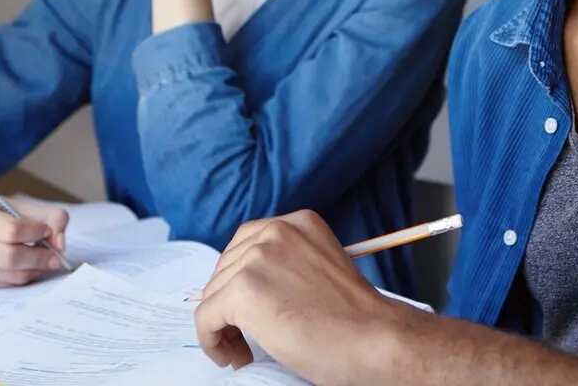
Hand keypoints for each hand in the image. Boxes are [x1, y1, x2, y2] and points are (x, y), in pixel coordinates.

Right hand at [0, 193, 68, 289]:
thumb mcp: (22, 206)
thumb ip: (51, 217)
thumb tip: (61, 245)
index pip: (12, 230)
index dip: (36, 232)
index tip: (47, 231)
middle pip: (10, 258)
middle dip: (39, 258)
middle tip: (55, 257)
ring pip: (11, 276)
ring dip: (35, 270)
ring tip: (44, 261)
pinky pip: (7, 285)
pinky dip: (23, 277)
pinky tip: (27, 267)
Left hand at [194, 211, 413, 384]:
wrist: (372, 339)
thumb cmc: (355, 318)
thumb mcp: (319, 269)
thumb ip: (288, 263)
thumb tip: (250, 286)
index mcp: (298, 222)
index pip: (246, 244)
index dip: (241, 279)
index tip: (248, 307)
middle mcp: (275, 231)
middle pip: (225, 268)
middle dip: (228, 303)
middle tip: (244, 335)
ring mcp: (257, 258)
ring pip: (213, 294)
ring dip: (222, 325)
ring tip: (242, 349)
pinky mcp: (243, 290)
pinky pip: (205, 318)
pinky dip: (212, 341)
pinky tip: (232, 355)